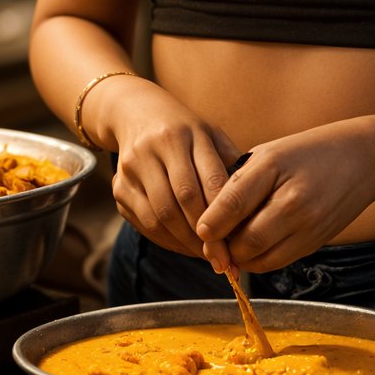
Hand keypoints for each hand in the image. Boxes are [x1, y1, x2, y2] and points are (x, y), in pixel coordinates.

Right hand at [101, 77, 240, 267]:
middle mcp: (157, 147)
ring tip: (206, 257)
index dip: (223, 214)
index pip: (209, 178)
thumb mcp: (212, 135)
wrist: (137, 115)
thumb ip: (232, 164)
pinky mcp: (119, 187)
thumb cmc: (187, 132)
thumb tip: (255, 207)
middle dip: (204, 235)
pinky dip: (167, 241)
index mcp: (187, 132)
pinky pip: (145, 223)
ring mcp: (134, 167)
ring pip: (161, 215)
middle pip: (183, 199)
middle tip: (222, 260)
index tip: (236, 242)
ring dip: (185, 243)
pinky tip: (184, 247)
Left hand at [195, 119, 374, 271]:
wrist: (365, 158)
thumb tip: (208, 218)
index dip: (209, 224)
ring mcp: (308, 225)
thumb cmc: (308, 151)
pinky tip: (255, 245)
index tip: (200, 230)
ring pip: (261, 259)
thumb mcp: (271, 152)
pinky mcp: (316, 241)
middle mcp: (293, 200)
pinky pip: (278, 261)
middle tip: (213, 242)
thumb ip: (239, 182)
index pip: (231, 204)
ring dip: (241, 257)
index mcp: (274, 167)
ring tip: (232, 244)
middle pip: (245, 241)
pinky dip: (260, 258)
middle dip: (223, 247)